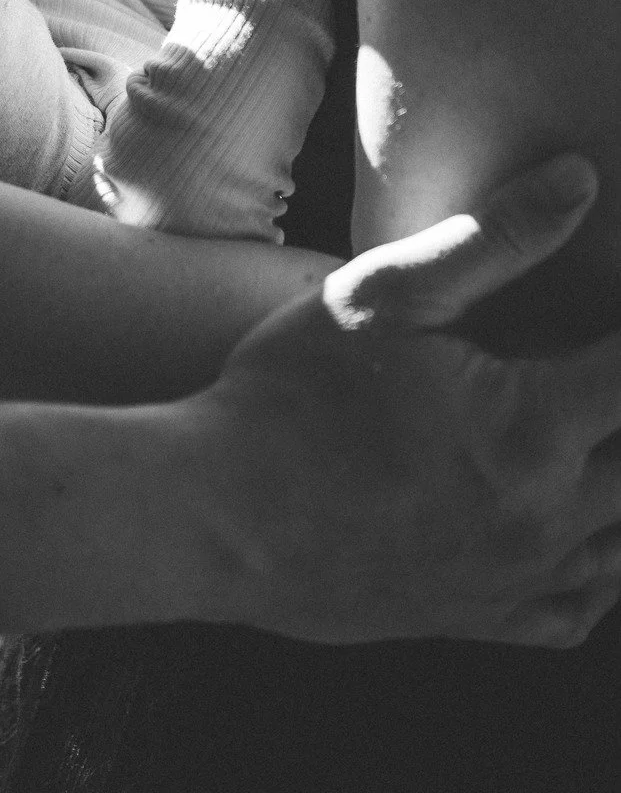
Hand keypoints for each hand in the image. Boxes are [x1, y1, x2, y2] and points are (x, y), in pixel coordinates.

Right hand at [198, 156, 620, 645]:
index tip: (615, 310)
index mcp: (534, 427)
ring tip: (593, 427)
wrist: (217, 519)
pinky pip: (583, 607)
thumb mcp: (381, 293)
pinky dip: (603, 566)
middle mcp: (548, 514)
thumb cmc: (290, 393)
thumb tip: (581, 181)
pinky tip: (581, 527)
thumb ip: (492, 238)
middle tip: (598, 363)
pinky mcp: (483, 618)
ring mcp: (519, 577)